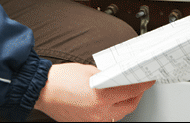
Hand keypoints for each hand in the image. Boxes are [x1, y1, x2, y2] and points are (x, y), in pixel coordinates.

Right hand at [34, 63, 153, 121]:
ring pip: (118, 115)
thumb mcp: (90, 71)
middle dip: (137, 96)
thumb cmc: (61, 79)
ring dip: (125, 104)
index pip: (131, 92)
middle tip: (139, 86)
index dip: (143, 85)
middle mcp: (99, 114)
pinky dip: (111, 110)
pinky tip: (110, 102)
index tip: (148, 80)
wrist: (41, 90)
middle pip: (128, 107)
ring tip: (126, 93)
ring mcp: (92, 121)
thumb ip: (108, 77)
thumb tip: (120, 78)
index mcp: (101, 98)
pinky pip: (105, 119)